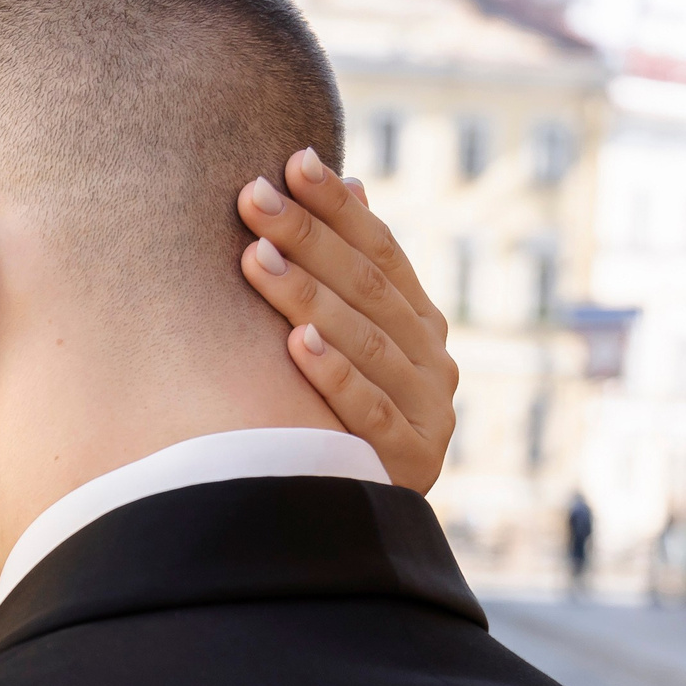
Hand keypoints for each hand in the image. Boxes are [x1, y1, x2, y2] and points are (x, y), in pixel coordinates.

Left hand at [237, 147, 459, 493]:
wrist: (364, 524)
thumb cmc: (342, 421)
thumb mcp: (356, 346)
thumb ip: (357, 277)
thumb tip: (351, 182)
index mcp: (423, 326)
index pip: (381, 252)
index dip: (338, 208)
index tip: (292, 161)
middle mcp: (434, 361)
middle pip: (367, 288)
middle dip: (307, 236)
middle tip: (252, 196)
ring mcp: (428, 413)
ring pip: (365, 343)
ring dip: (308, 296)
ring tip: (256, 257)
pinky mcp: (409, 464)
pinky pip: (368, 414)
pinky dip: (334, 376)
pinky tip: (297, 343)